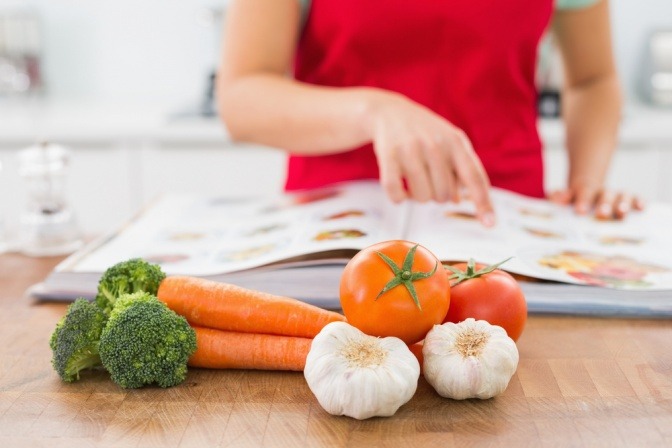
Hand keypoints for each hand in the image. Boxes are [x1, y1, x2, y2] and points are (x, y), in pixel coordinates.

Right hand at [365, 91, 494, 226]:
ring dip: (417, 195)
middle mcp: (436, 145)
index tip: (490, 225)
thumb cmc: (425, 132)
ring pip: (422, 198)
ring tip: (413, 177)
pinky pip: (396, 194)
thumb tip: (459, 201)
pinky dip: (398, 198)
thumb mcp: (449, 143)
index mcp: (456, 142)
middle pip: (444, 196)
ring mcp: (411, 150)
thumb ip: (461, 169)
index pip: (474, 178)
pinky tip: (398, 188)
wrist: (388, 112)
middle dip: (437, 194)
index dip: (483, 202)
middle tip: (429, 177)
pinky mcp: (389, 156)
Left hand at [549, 185, 644, 219]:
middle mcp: (603, 191)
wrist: (587, 192)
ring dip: (623, 204)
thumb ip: (558, 196)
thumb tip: (556, 197)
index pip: (584, 193)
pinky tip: (641, 208)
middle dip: (604, 204)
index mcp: (585, 190)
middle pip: (605, 195)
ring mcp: (617, 195)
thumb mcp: (563, 198)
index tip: (580, 210)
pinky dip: (639, 202)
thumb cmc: (574, 201)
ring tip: (621, 213)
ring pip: (623, 196)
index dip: (583, 200)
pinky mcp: (630, 201)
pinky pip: (636, 199)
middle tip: (601, 213)